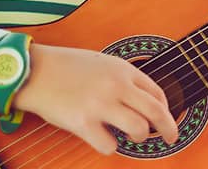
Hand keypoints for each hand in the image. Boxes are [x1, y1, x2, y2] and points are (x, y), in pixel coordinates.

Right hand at [13, 44, 179, 154]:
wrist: (35, 70)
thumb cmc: (66, 66)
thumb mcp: (103, 63)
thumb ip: (123, 78)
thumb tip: (141, 100)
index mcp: (123, 70)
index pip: (157, 92)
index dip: (166, 108)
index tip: (165, 117)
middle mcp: (116, 86)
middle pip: (156, 112)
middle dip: (170, 128)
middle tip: (172, 137)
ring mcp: (101, 105)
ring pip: (139, 130)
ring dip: (140, 137)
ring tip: (133, 136)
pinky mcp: (83, 123)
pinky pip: (110, 145)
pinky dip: (110, 146)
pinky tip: (103, 138)